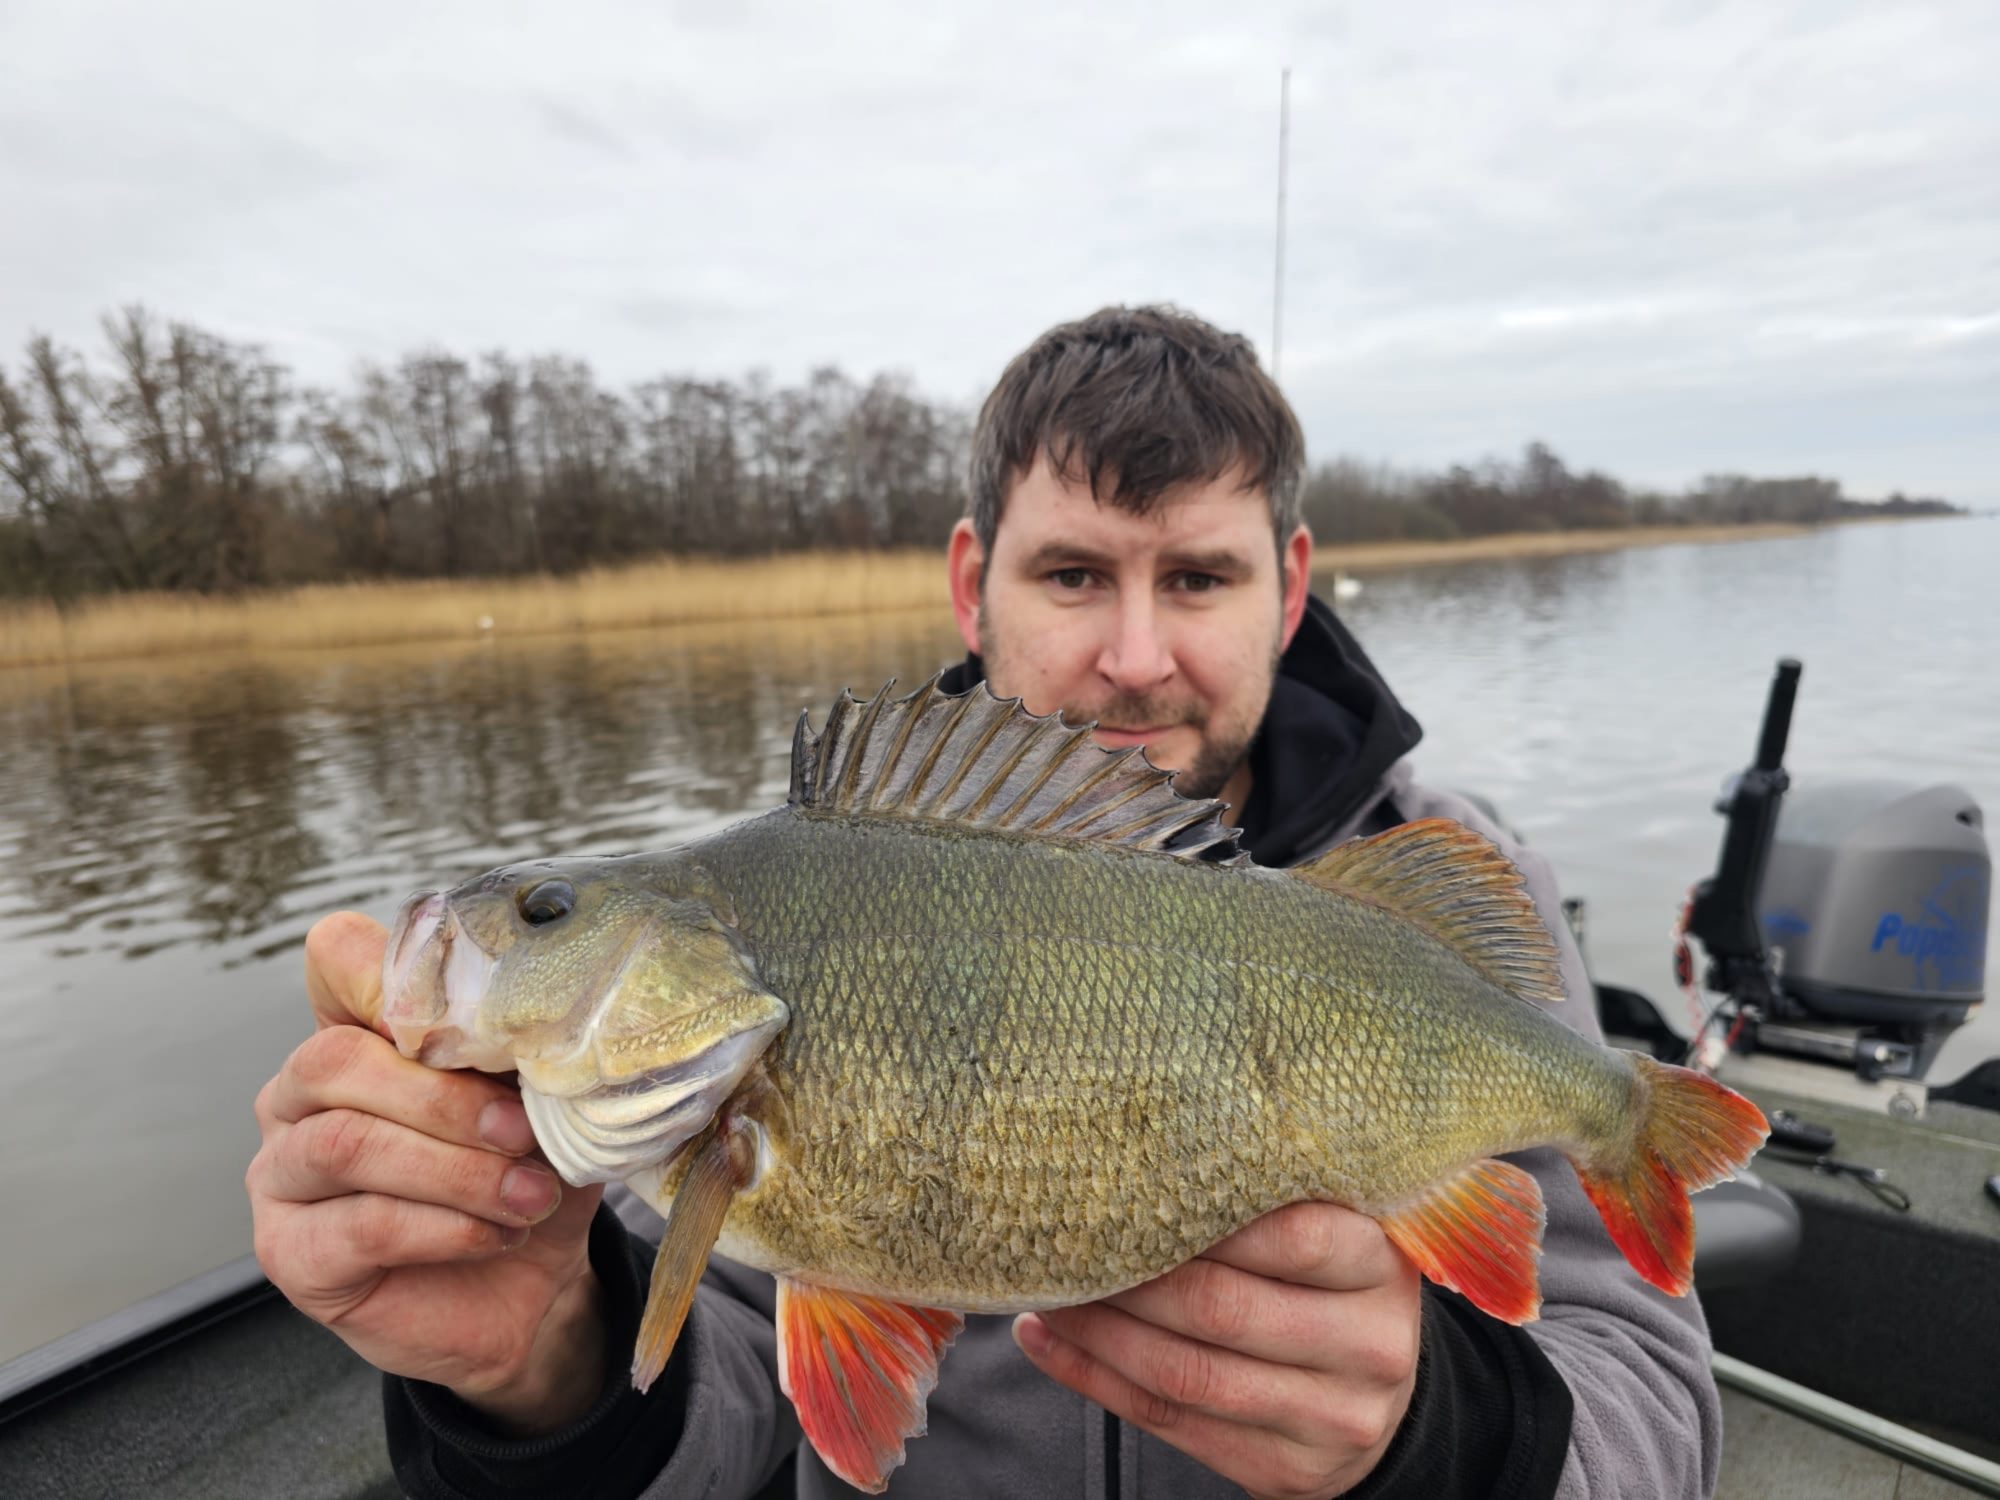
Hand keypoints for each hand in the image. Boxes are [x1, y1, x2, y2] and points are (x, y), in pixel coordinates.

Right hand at [247, 911, 607, 1432]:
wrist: (527, 1288)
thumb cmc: (523, 1173)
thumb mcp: (536, 1100)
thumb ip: (517, 1055)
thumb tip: (543, 1023)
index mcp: (356, 1031)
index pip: (335, 960)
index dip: (388, 973)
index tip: (478, 1014)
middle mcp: (300, 1093)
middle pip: (336, 1059)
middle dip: (444, 1097)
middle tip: (524, 1131)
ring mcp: (282, 1172)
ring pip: (345, 1145)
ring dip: (455, 1170)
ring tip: (529, 1195)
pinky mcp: (291, 1252)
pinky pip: (360, 1225)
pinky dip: (445, 1227)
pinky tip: (497, 1233)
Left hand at [1013, 1203, 1420, 1499]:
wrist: (1375, 1401)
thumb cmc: (1331, 1288)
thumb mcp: (1335, 1231)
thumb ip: (1269, 1201)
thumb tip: (1141, 1160)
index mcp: (1381, 1266)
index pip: (1291, 1235)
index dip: (1199, 1215)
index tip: (1129, 1189)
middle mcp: (1369, 1346)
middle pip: (1222, 1308)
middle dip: (1131, 1277)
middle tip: (1067, 1241)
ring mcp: (1331, 1417)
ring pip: (1186, 1373)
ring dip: (1099, 1333)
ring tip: (1047, 1292)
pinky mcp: (1285, 1469)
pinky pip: (1170, 1422)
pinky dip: (1095, 1380)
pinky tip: (1050, 1343)